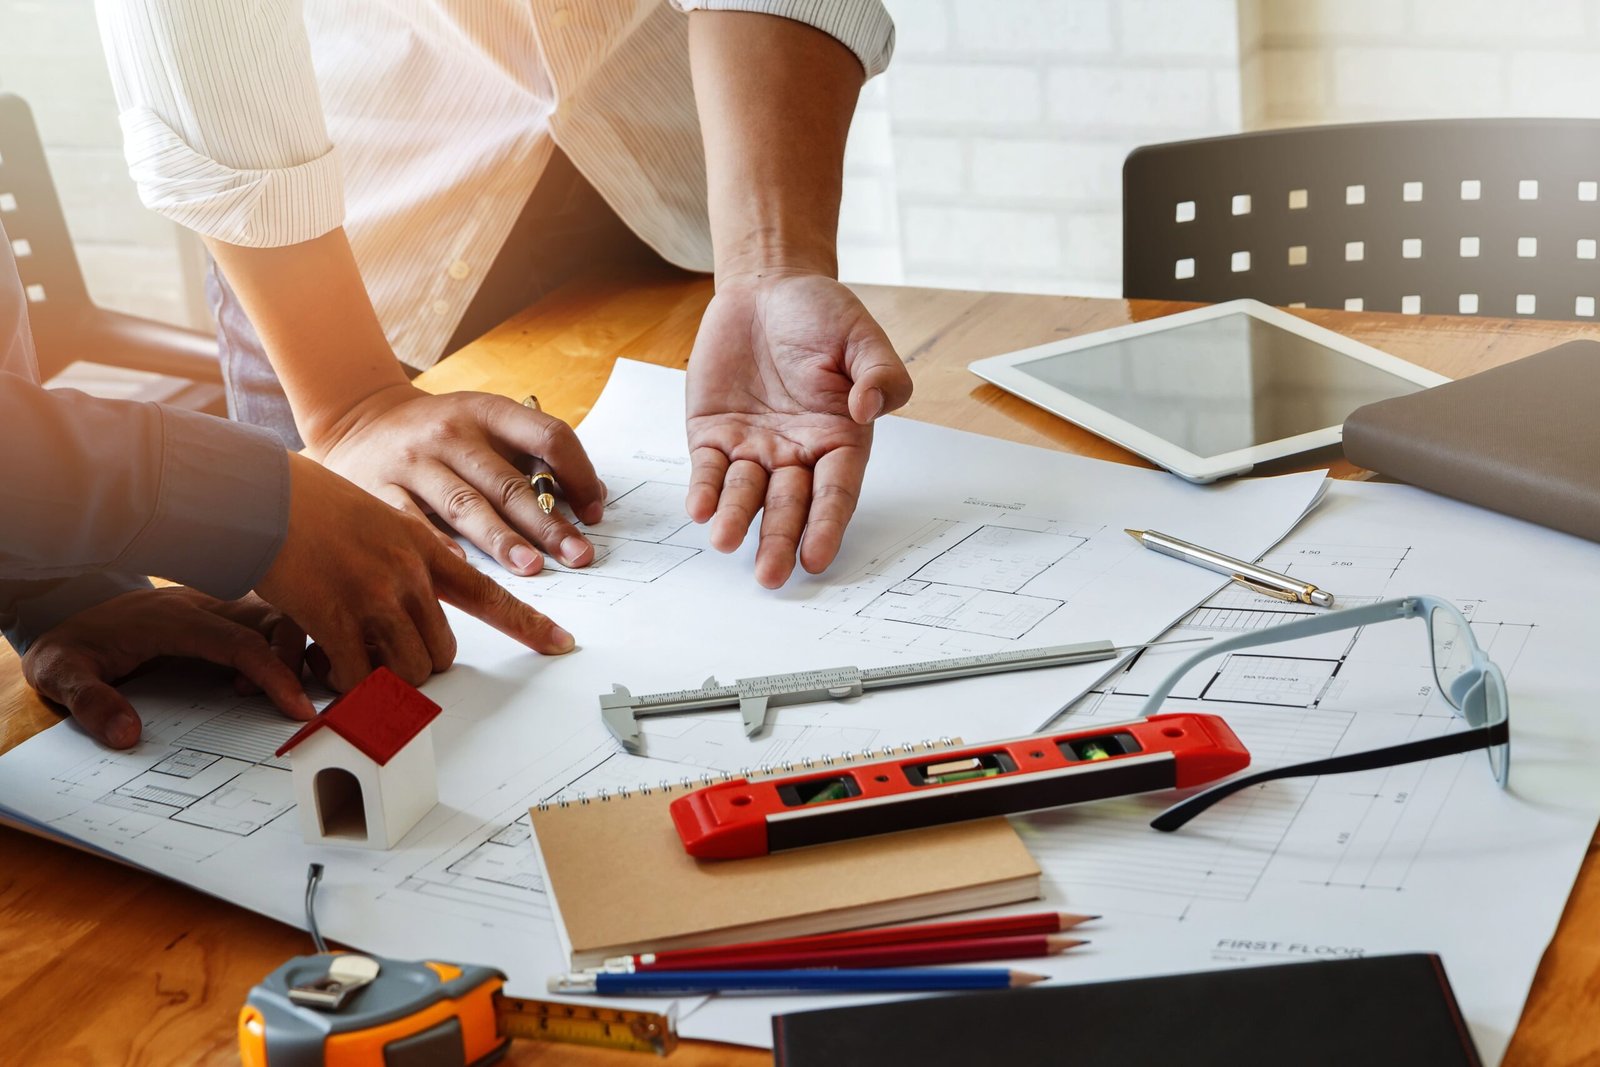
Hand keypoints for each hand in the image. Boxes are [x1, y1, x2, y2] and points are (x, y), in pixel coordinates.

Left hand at [21, 588, 312, 748]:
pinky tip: (253, 679)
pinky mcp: (217, 613)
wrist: (63, 610)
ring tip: (262, 693)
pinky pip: (264, 621)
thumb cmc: (69, 645)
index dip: (276, 673)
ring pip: (276, 615)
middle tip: (280, 702)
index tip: (297, 708)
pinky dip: (278, 646)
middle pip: (275, 618)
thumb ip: (89, 702)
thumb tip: (127, 734)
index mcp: (173, 619)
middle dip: (293, 660)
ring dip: (288, 651)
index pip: (241, 641)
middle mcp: (201, 605)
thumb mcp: (59, 673)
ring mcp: (213, 606)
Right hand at [254, 454, 574, 691]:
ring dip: (383, 678)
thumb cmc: (310, 508)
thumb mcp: (377, 519)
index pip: (490, 593)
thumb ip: (407, 559)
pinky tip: (324, 662)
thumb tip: (419, 606)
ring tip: (352, 659)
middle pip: (442, 651)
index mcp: (423, 547)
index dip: (529, 623)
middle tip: (385, 656)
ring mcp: (374, 595)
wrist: (259, 496)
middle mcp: (408, 573)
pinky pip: (358, 676)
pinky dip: (345, 683)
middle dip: (419, 665)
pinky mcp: (335, 616)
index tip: (561, 642)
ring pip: (409, 669)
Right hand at [306, 383, 605, 575]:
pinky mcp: (376, 488)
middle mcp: (451, 432)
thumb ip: (533, 457)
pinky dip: (437, 543)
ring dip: (501, 539)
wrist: (357, 418)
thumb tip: (590, 499)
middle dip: (547, 524)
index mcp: (487, 412)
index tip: (594, 514)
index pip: (548, 436)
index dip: (578, 474)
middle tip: (578, 556)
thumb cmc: (440, 434)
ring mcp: (412, 460)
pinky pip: (411, 519)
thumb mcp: (486, 425)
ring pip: (465, 504)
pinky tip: (461, 568)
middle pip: (509, 482)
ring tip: (532, 567)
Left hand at [685, 273, 911, 587]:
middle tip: (770, 576)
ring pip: (744, 493)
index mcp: (839, 439)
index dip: (826, 526)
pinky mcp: (712, 433)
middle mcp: (796, 454)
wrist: (767, 287)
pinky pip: (707, 469)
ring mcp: (753, 447)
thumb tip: (868, 408)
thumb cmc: (822, 314)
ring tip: (725, 539)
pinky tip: (698, 509)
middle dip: (779, 540)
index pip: (835, 493)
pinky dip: (703, 489)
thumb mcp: (862, 336)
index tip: (816, 558)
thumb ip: (879, 374)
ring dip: (736, 518)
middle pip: (788, 506)